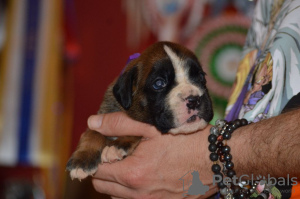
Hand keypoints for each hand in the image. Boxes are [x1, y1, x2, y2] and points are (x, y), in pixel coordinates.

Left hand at [88, 112, 217, 198]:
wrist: (218, 159)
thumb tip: (92, 123)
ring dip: (115, 180)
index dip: (94, 155)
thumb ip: (119, 124)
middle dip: (102, 167)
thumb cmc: (187, 140)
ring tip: (128, 161)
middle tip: (112, 151)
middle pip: (102, 185)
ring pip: (116, 195)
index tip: (100, 143)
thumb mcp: (151, 126)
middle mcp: (138, 194)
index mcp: (132, 174)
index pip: (95, 170)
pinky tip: (143, 172)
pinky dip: (130, 189)